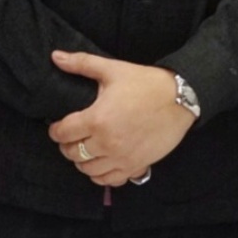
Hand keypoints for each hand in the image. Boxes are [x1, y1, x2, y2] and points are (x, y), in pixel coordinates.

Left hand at [46, 51, 194, 186]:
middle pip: (72, 154)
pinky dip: (101, 174)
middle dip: (68, 145)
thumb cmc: (147, 83)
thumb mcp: (115, 69)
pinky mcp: (135, 166)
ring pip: (87, 170)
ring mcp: (121, 157)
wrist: (182, 98)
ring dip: (83, 160)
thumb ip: (82, 64)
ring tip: (88, 148)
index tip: (60, 125)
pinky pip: (108, 180)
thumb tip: (56, 56)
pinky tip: (104, 162)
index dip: (56, 130)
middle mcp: (106, 143)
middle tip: (74, 135)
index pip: (62, 134)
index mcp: (96, 119)